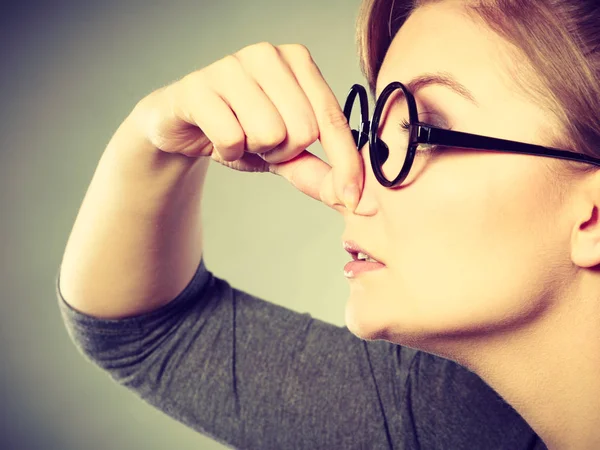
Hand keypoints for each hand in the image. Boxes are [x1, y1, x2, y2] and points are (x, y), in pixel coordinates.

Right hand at [131, 42, 363, 210]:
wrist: (180, 126)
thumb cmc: (238, 130)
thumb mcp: (284, 153)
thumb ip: (319, 173)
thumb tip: (358, 201)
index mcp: (297, 61)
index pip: (332, 118)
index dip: (346, 164)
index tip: (355, 201)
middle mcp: (268, 55)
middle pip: (304, 130)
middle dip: (283, 151)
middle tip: (259, 142)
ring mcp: (231, 65)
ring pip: (270, 134)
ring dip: (254, 150)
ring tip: (238, 135)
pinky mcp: (199, 86)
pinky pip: (232, 138)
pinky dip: (227, 151)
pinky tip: (215, 136)